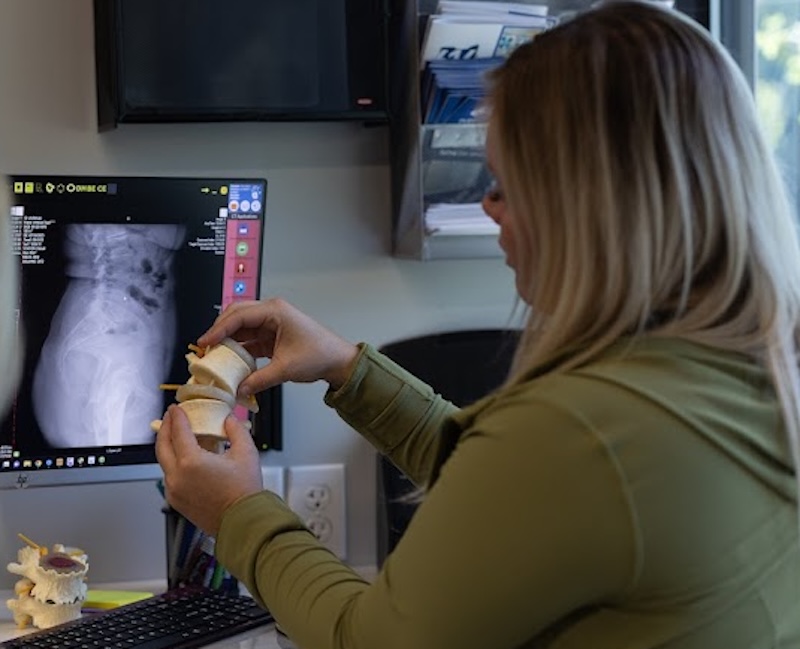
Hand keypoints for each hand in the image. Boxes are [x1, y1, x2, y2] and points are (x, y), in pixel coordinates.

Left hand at [155, 405, 262, 536]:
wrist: (243, 522)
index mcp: (191, 462)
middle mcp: (177, 477)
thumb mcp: (246, 453)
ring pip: (163, 462)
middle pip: (162, 445)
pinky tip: (184, 459)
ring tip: (177, 437)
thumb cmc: (244, 492)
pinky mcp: (176, 501)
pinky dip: (173, 464)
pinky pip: (169, 477)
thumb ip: (235, 430)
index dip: (176, 417)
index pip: (178, 431)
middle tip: (170, 418)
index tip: (176, 409)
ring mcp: (174, 490)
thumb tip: (229, 420)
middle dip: (164, 428)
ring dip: (167, 446)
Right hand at [197, 298, 359, 395]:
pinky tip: (230, 361)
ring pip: (240, 327)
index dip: (218, 329)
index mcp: (275, 311)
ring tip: (213, 356)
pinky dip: (238, 348)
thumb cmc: (320, 355)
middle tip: (204, 348)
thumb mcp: (286, 369)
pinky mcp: (272, 335)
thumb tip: (239, 390)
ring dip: (227, 340)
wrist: (339, 360)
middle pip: (235, 316)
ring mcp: (271, 323)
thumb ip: (259, 380)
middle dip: (219, 331)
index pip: (238, 316)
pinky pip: (249, 338)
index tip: (204, 343)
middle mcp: (271, 312)